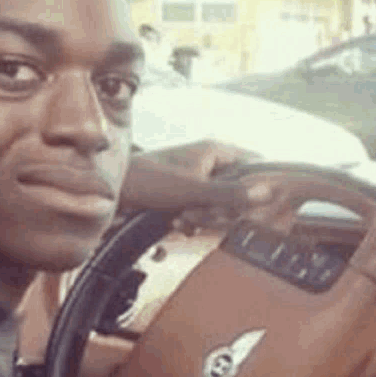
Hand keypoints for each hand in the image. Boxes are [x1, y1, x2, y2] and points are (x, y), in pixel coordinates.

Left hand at [121, 140, 270, 233]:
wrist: (107, 194)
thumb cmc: (145, 181)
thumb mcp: (193, 190)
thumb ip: (230, 194)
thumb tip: (268, 193)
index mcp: (214, 151)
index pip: (256, 162)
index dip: (261, 184)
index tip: (259, 206)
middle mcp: (206, 163)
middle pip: (237, 191)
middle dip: (223, 210)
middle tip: (205, 215)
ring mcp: (193, 180)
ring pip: (217, 206)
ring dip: (203, 220)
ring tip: (181, 220)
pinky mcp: (180, 197)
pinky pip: (197, 213)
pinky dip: (188, 223)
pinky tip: (172, 226)